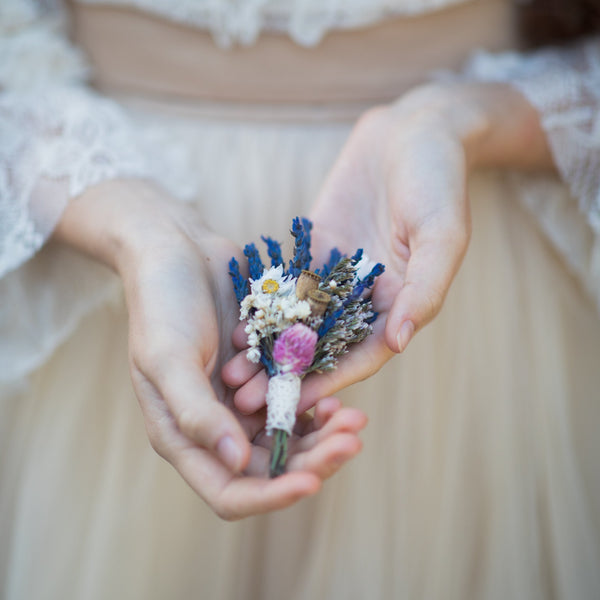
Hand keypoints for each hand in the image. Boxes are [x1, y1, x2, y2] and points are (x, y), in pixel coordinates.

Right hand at [53, 180, 366, 518]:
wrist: (177, 251)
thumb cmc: (161, 304)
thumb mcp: (168, 358)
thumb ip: (196, 412)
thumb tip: (236, 462)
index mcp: (184, 435)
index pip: (230, 491)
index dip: (271, 495)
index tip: (311, 483)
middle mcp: (216, 426)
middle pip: (271, 468)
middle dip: (314, 461)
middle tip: (352, 440)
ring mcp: (241, 401)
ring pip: (290, 437)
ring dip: (324, 435)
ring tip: (356, 419)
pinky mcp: (262, 372)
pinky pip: (296, 400)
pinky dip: (317, 404)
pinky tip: (337, 394)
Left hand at [227, 82, 552, 411]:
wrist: (413, 131)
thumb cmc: (438, 181)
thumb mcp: (442, 234)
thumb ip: (425, 288)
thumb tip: (400, 341)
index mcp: (401, 303)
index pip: (364, 355)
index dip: (331, 381)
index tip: (295, 403)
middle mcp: (367, 298)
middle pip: (325, 347)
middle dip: (289, 375)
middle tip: (248, 401)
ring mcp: (338, 277)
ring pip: (300, 322)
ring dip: (269, 349)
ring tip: (232, 373)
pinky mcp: (315, 252)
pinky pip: (287, 284)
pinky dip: (264, 306)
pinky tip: (235, 324)